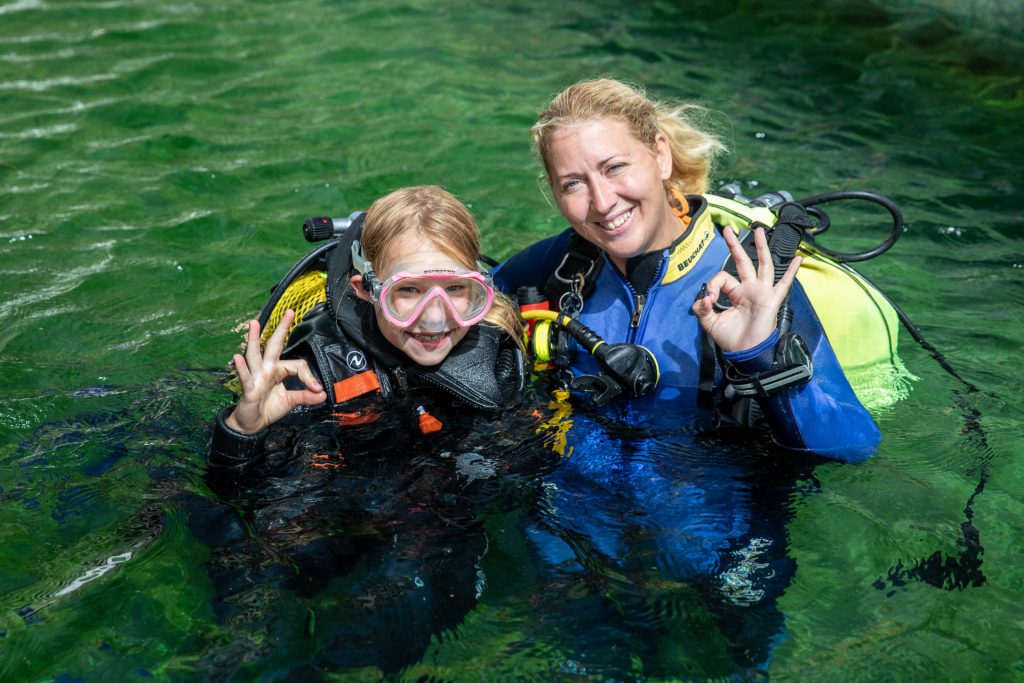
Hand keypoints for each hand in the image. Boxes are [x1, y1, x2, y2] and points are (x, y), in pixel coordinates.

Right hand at [225, 309, 326, 433]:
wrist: (252, 424)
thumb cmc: (268, 408)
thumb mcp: (291, 401)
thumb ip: (306, 397)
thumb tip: (323, 394)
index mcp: (278, 370)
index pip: (296, 365)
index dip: (308, 376)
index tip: (316, 389)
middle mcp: (266, 369)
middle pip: (274, 345)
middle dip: (281, 329)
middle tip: (290, 312)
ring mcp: (255, 377)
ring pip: (255, 355)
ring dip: (254, 339)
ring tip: (253, 324)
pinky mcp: (248, 389)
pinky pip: (245, 377)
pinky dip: (242, 368)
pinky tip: (237, 358)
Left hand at [691, 227, 801, 351]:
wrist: (745, 352)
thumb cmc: (730, 338)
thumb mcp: (710, 323)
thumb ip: (702, 309)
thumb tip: (703, 298)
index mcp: (735, 293)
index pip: (723, 278)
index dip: (712, 285)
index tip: (708, 299)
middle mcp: (749, 289)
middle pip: (743, 262)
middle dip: (735, 245)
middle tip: (727, 229)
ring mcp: (762, 292)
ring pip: (763, 265)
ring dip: (761, 248)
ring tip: (759, 231)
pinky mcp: (772, 300)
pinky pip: (783, 284)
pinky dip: (792, 272)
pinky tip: (798, 259)